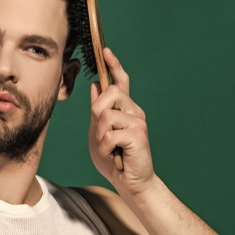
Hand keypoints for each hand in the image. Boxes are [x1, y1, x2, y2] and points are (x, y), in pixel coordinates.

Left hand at [89, 48, 155, 196]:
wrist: (130, 183)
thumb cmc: (114, 160)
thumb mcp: (98, 133)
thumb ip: (98, 112)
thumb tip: (95, 86)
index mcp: (125, 109)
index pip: (120, 82)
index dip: (114, 66)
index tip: (106, 51)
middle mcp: (134, 111)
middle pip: (110, 93)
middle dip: (97, 113)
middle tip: (101, 134)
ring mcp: (138, 122)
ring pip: (107, 115)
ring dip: (100, 136)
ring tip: (108, 148)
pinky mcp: (138, 135)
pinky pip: (111, 134)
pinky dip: (106, 147)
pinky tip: (114, 155)